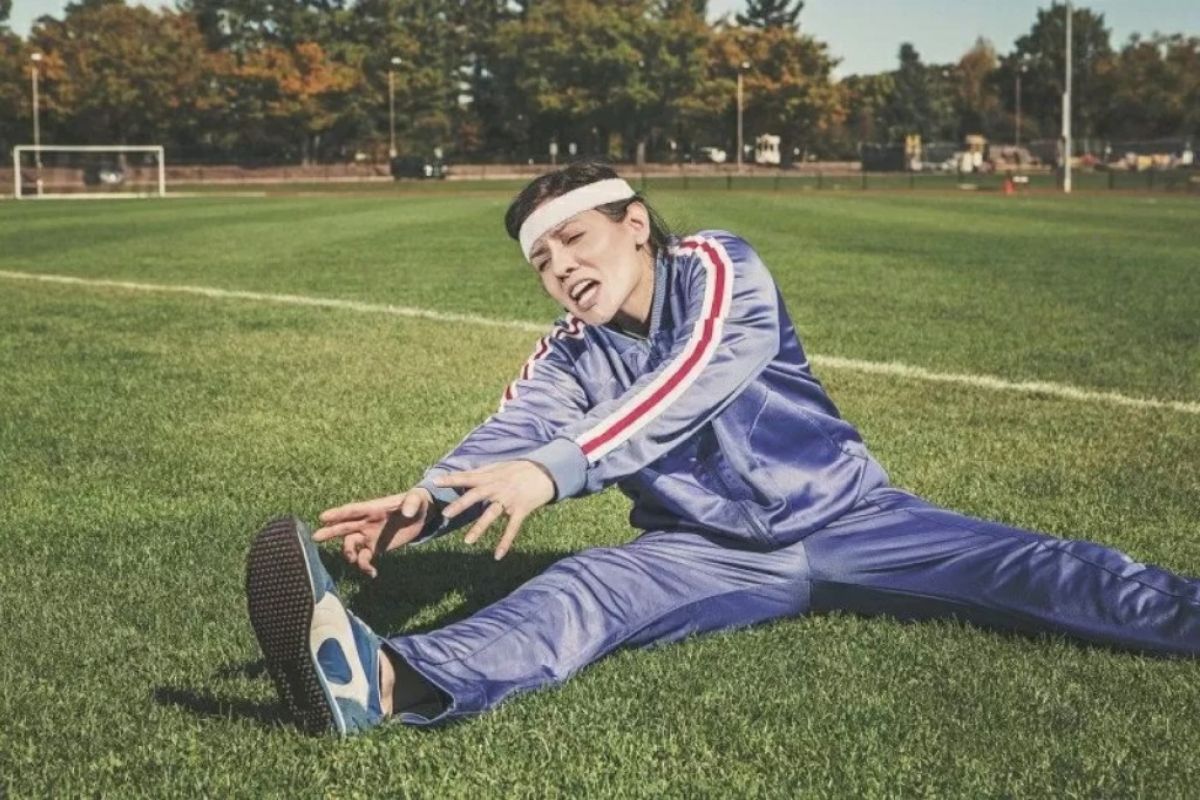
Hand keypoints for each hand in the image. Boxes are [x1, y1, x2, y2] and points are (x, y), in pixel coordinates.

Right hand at [312, 488, 432, 577]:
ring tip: (354, 559)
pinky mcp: (375, 547)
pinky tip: (372, 573)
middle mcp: (366, 522)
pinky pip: (364, 558)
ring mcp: (369, 535)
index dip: (338, 514)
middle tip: (315, 537)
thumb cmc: (417, 502)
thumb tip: (407, 512)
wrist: (421, 515)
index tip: (323, 517)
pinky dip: (364, 567)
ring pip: (351, 544)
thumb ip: (412, 503)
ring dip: (349, 552)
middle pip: (344, 527)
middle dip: (330, 532)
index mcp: (373, 508)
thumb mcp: (417, 499)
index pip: (353, 510)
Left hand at [436, 461, 554, 559]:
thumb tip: (464, 475)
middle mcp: (498, 487)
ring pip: (491, 515)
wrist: (546, 472)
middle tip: (445, 514)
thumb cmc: (520, 469)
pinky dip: (505, 542)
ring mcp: (509, 499)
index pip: (467, 477)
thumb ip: (482, 473)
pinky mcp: (521, 510)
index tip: (435, 481)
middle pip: (476, 496)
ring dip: (479, 528)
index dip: (451, 479)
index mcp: (491, 476)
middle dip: (461, 505)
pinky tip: (497, 556)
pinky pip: (512, 528)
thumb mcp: (500, 467)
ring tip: (467, 542)